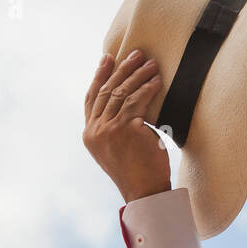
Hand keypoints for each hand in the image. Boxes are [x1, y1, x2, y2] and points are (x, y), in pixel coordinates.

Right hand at [83, 50, 171, 204]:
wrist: (145, 193)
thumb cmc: (137, 172)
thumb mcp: (117, 148)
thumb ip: (113, 127)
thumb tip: (125, 101)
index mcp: (90, 135)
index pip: (91, 99)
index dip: (99, 76)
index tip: (107, 59)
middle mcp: (95, 131)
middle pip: (107, 91)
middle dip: (122, 69)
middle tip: (136, 54)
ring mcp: (109, 129)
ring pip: (122, 93)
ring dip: (138, 75)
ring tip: (151, 64)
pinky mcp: (126, 128)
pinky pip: (137, 101)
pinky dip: (148, 89)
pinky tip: (156, 81)